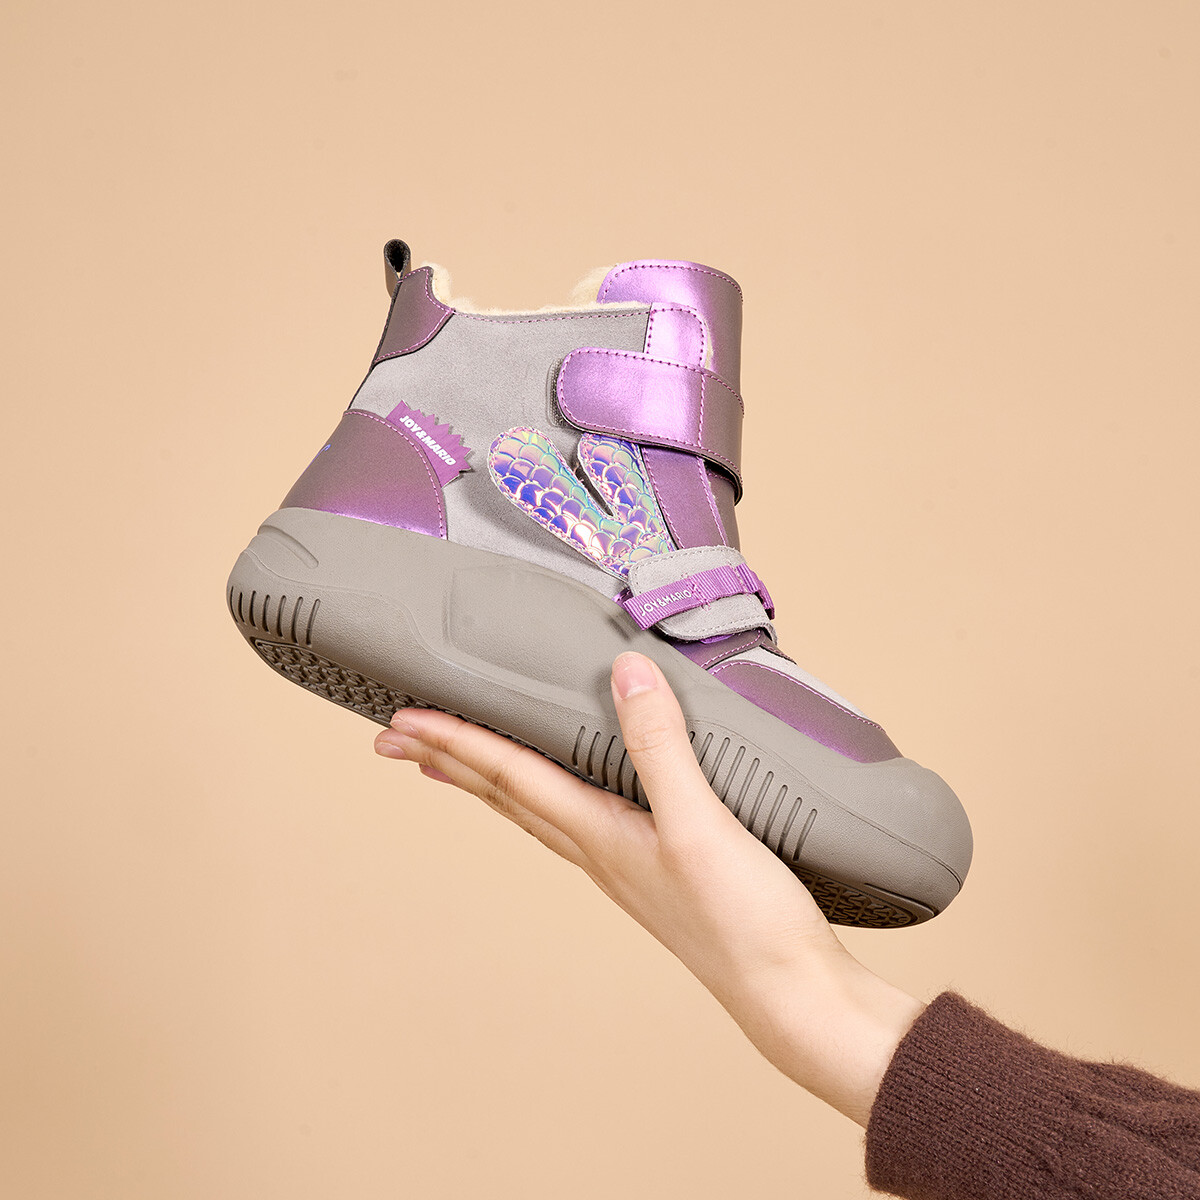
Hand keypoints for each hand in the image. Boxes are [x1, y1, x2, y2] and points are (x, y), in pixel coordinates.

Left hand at [374, 651, 924, 1125]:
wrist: (790, 995)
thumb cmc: (744, 923)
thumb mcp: (701, 823)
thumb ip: (661, 746)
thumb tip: (626, 675)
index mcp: (598, 835)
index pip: (508, 777)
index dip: (454, 741)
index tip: (402, 719)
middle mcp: (599, 852)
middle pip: (504, 797)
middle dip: (448, 762)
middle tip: (396, 739)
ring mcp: (624, 866)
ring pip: (535, 812)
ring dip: (489, 782)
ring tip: (455, 765)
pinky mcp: (657, 871)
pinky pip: (578, 823)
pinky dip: (547, 797)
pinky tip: (565, 798)